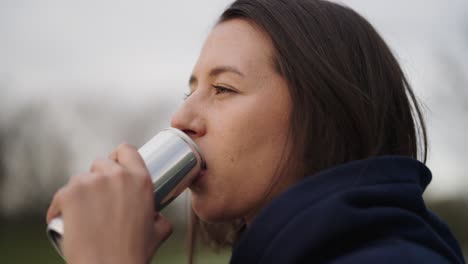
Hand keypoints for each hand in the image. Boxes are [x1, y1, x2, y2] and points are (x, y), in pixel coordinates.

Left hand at [46, 144, 172, 263]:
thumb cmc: (134, 253)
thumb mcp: (159, 232)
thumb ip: (160, 219)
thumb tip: (158, 217)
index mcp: (140, 180)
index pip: (126, 150)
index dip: (119, 156)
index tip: (114, 166)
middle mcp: (116, 175)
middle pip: (101, 162)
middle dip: (98, 176)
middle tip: (98, 197)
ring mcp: (91, 182)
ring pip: (80, 178)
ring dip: (80, 191)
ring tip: (82, 214)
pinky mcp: (69, 193)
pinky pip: (61, 194)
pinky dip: (60, 207)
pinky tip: (63, 219)